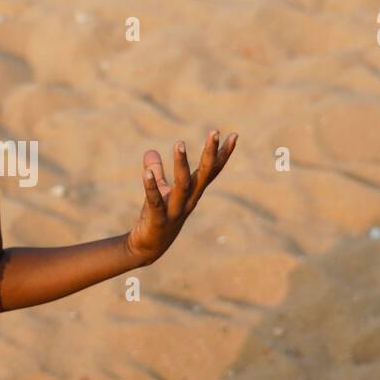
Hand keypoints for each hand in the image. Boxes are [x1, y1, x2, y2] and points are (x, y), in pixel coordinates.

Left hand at [126, 129, 237, 264]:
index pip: (211, 171)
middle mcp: (188, 201)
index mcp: (192, 193)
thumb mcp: (159, 191)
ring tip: (179, 143)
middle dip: (210, 153)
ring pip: (182, 186)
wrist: (147, 249)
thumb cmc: (157, 217)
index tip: (233, 135)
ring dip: (181, 164)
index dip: (222, 154)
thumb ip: (157, 172)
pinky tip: (145, 171)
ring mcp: (175, 211)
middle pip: (204, 175)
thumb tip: (150, 151)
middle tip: (215, 131)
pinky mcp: (158, 219)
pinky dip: (151, 186)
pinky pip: (155, 201)